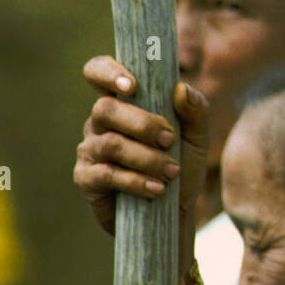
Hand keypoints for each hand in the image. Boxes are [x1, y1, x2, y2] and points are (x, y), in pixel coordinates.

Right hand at [73, 55, 209, 234]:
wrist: (176, 212)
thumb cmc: (182, 166)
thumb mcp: (197, 137)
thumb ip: (196, 110)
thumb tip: (181, 88)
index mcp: (123, 103)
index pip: (99, 72)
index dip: (108, 72)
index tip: (132, 85)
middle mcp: (100, 122)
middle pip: (106, 108)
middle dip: (142, 123)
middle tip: (169, 139)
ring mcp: (90, 150)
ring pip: (110, 143)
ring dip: (146, 157)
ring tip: (172, 171)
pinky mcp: (87, 179)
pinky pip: (106, 174)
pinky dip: (136, 181)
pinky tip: (158, 189)